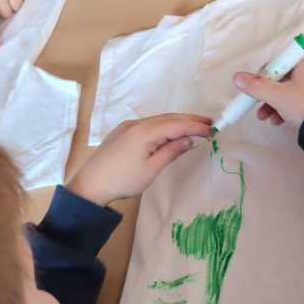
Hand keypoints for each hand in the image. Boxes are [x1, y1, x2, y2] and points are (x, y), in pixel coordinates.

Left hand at [66, 114, 214, 206]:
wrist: (90, 185)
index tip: (213, 130)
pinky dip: (164, 125)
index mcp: (145, 132)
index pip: (177, 125)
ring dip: (177, 122)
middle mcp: (137, 124)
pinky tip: (171, 131)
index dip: (196, 126)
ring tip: (195, 126)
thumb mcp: (151, 169)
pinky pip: (149, 124)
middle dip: (189, 120)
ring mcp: (128, 127)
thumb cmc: (122, 180)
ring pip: (158, 120)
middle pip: (168, 118)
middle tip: (210, 123)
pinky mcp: (122, 132)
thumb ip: (171, 152)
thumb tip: (188, 140)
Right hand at [232, 58, 303, 128]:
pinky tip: (277, 121)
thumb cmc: (302, 105)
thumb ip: (255, 86)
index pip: (276, 64)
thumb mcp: (276, 95)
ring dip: (271, 105)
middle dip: (265, 95)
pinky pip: (294, 104)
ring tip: (264, 118)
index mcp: (303, 65)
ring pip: (285, 94)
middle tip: (256, 105)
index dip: (262, 75)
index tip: (254, 88)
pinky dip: (283, 111)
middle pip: (279, 81)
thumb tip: (237, 77)